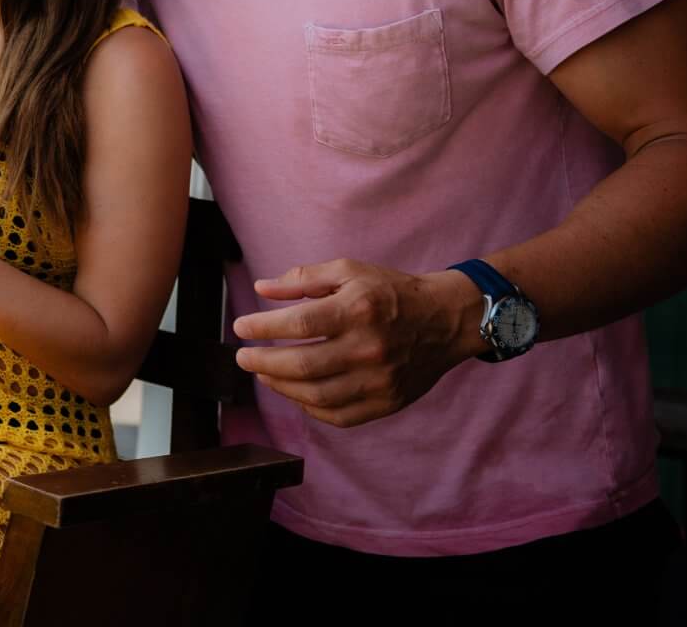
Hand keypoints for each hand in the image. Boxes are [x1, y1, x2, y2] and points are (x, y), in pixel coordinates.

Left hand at [232, 260, 485, 427]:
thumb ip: (302, 279)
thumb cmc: (391, 291)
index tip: (240, 329)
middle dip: (263, 363)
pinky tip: (295, 392)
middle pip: (304, 365)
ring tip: (263, 373)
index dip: (263, 328)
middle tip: (243, 357)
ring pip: (317, 395)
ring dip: (281, 387)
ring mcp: (380, 380)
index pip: (299, 324)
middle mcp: (369, 348)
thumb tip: (261, 288)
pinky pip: (339, 415)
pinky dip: (310, 407)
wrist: (446, 319)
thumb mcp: (349, 270)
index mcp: (358, 310)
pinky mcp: (388, 402)